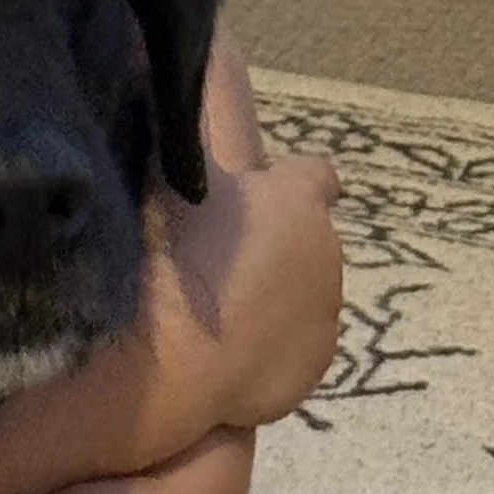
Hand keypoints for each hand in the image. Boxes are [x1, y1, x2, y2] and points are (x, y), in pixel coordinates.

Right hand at [156, 154, 343, 431]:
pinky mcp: (312, 370)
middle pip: (307, 244)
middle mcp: (325, 254)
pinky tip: (224, 356)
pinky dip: (266, 351)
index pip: (316, 175)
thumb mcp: (171, 179)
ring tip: (217, 313)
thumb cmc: (167, 253)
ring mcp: (324, 317)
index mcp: (298, 199)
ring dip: (273, 300)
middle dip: (273, 247)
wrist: (171, 354)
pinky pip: (292, 351)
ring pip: (303, 299)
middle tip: (218, 260)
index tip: (259, 195)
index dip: (288, 184)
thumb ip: (191, 155)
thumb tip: (181, 124)